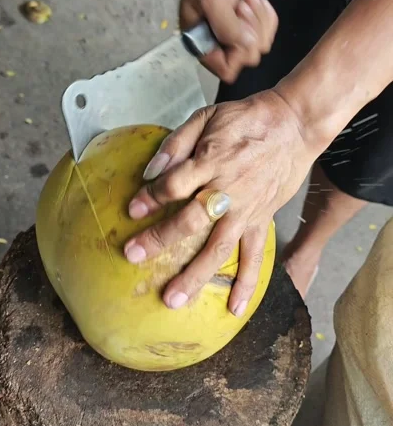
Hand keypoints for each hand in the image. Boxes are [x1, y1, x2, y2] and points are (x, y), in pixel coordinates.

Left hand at [124, 91, 317, 314]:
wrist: (293, 125)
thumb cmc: (246, 118)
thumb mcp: (207, 116)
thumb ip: (176, 142)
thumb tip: (150, 171)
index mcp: (210, 161)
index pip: (173, 185)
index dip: (150, 198)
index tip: (132, 211)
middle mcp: (227, 190)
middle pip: (189, 221)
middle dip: (159, 240)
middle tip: (133, 256)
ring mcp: (246, 210)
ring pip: (218, 248)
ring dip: (195, 275)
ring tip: (173, 299)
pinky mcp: (262, 221)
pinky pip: (255, 256)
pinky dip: (247, 284)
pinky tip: (234, 309)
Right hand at [180, 0, 277, 82]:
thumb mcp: (213, 0)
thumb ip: (227, 27)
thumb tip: (248, 46)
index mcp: (201, 45)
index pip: (226, 70)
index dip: (238, 53)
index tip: (237, 27)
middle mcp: (218, 47)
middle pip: (249, 58)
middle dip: (250, 29)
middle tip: (239, 6)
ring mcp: (235, 38)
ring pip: (262, 45)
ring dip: (259, 19)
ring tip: (244, 0)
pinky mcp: (249, 28)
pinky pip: (269, 33)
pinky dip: (267, 15)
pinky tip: (255, 0)